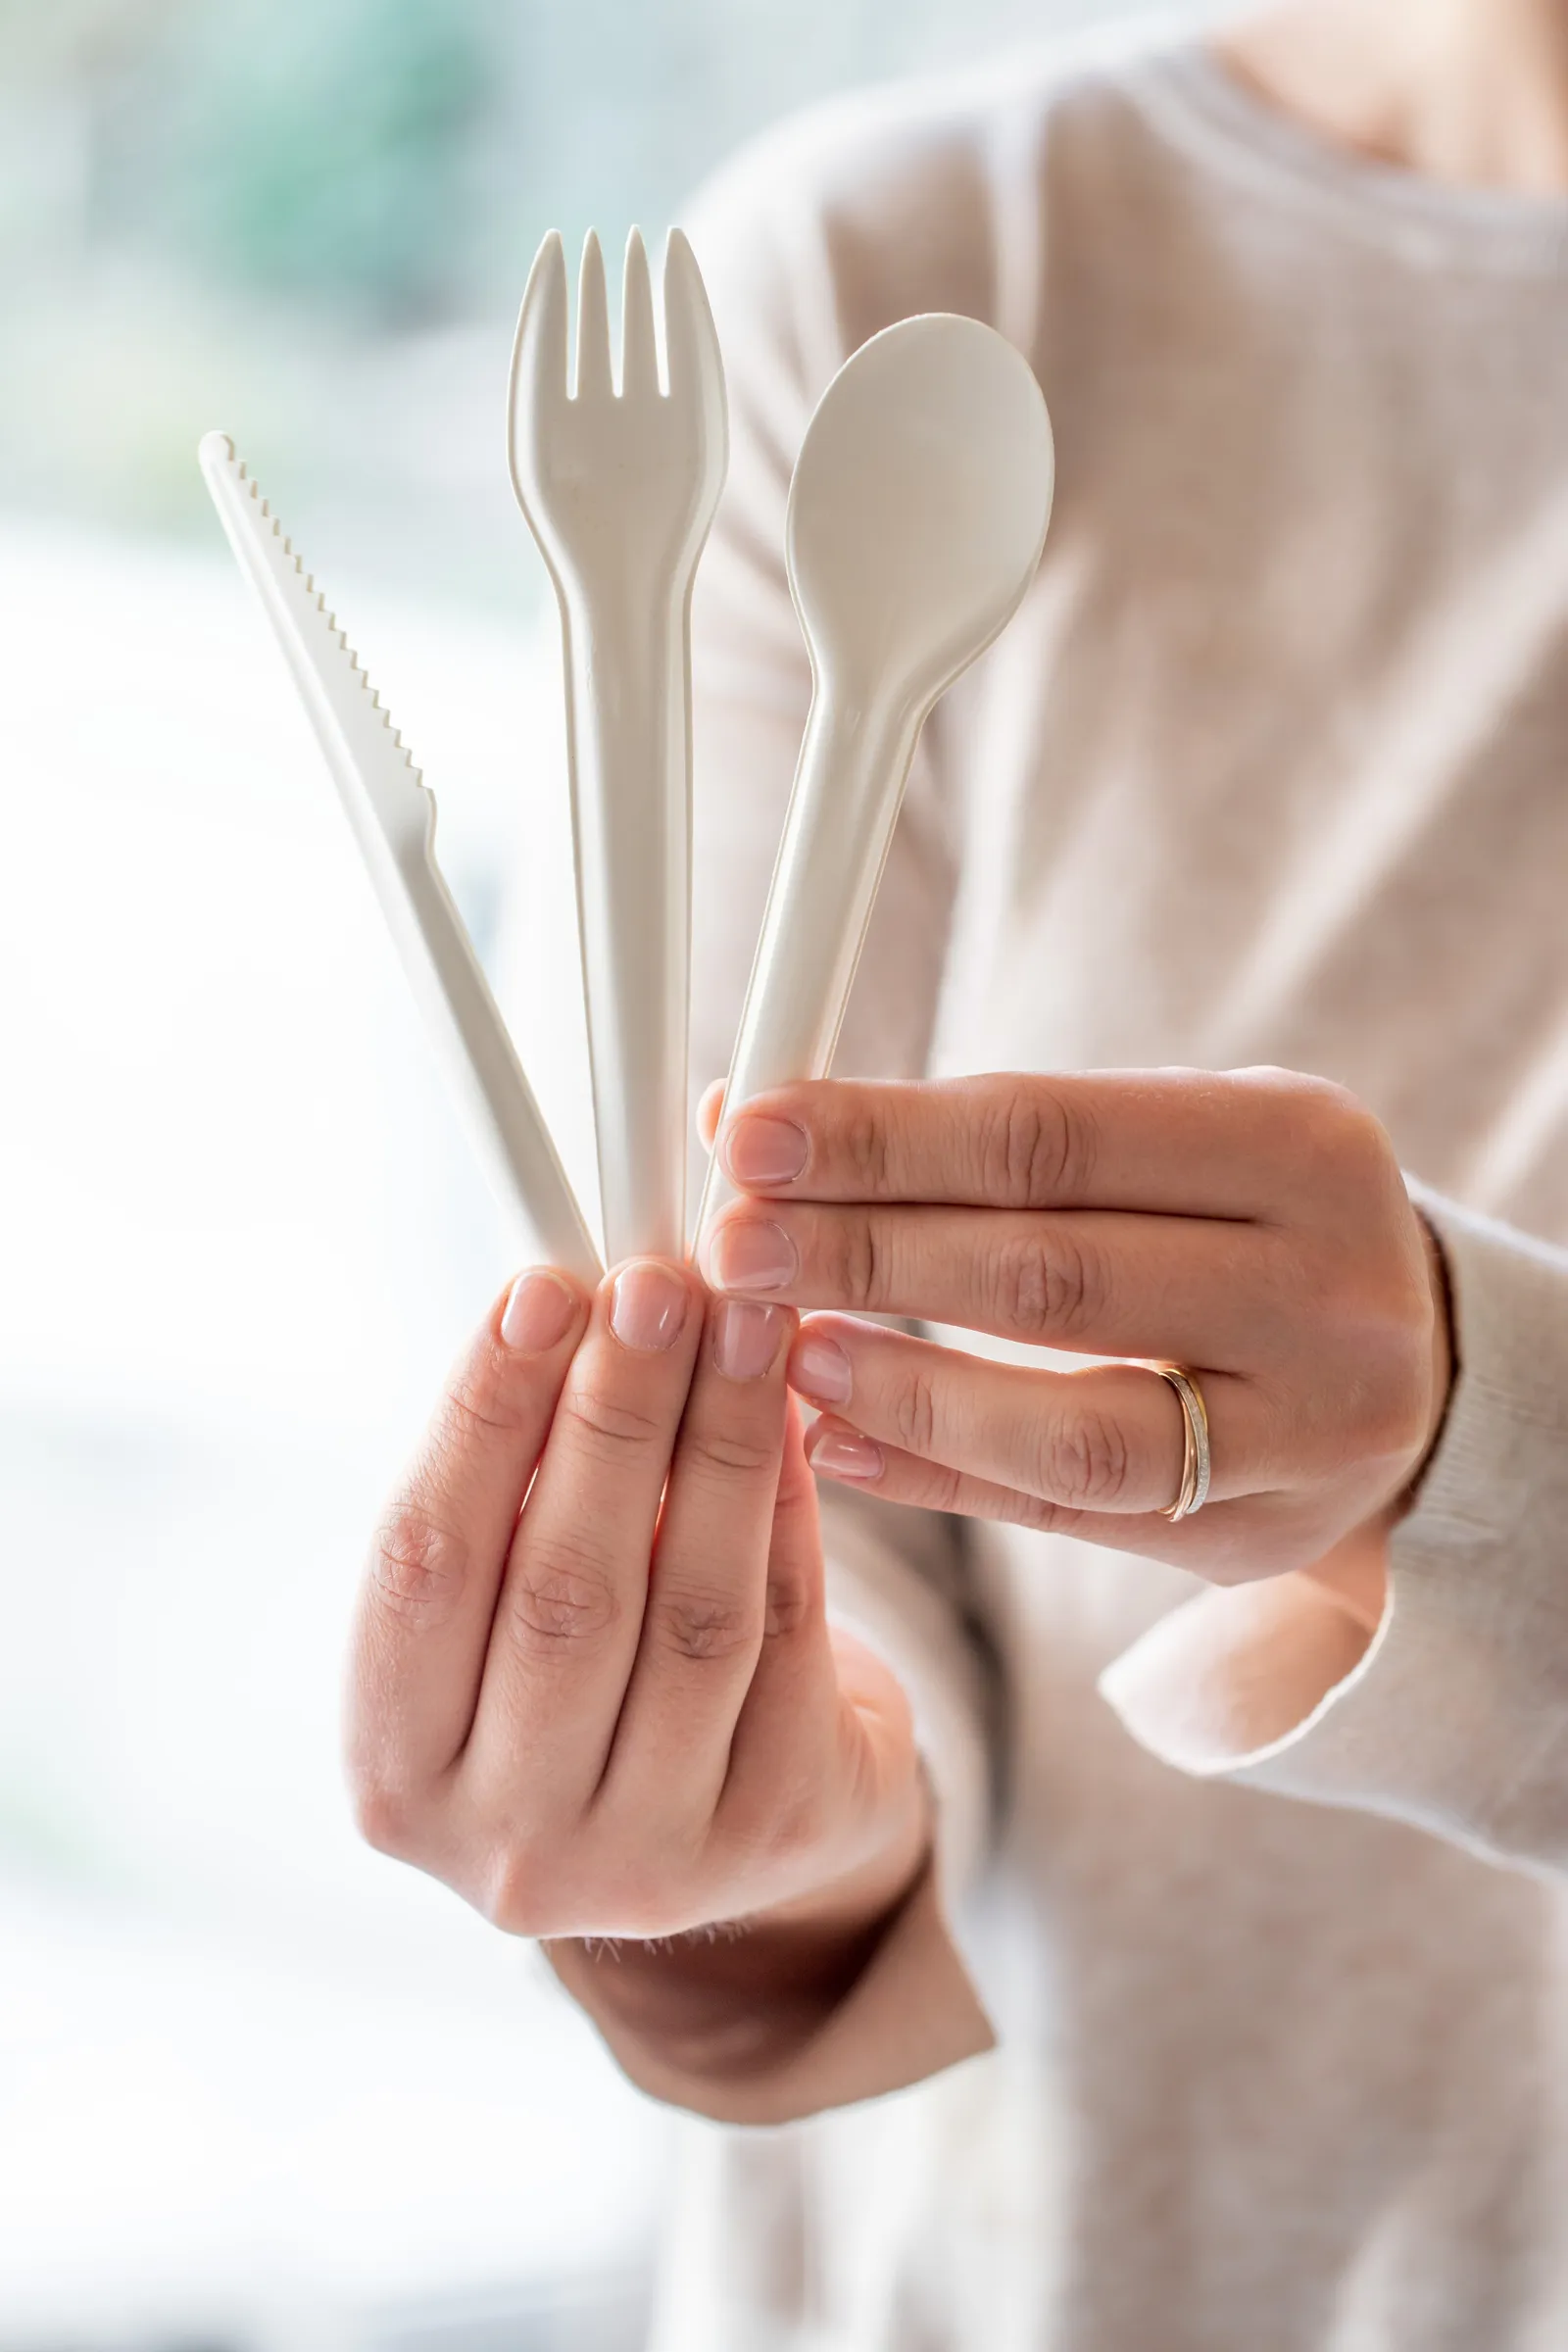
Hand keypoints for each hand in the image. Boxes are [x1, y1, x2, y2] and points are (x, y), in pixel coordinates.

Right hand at [345, 1259, 925, 1968]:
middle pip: (564, 1593)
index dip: (483, 1416)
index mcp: (397, 1774)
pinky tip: (791, 1413)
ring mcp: (648, 1859)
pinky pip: (790, 1637)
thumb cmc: (591, 1681)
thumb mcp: (504, 1607)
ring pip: (694, 1613)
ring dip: (723, 1442)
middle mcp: (511, 1842)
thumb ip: (510, 1487)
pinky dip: (791, 1509)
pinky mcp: (776, 1836)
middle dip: (615, 1414)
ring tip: (744, 1322)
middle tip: (657, 1287)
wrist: (732, 1826)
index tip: (539, 1290)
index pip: (423, 1568)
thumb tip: (572, 1302)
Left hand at [701, 1069, 1451, 1589]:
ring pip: (1074, 1423)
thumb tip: (750, 1119)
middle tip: (732, 1244)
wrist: (1415, 1366)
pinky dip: (944, 1479)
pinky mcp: (1258, 1534)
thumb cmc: (1244, 1224)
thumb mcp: (1169, 1139)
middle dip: (867, 1253)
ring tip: (782, 1355)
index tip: (750, 1133)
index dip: (885, 1139)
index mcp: (1298, 1146)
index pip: (1051, 1136)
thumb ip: (986, 1139)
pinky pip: (1073, 1519)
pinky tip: (837, 1446)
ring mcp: (1306, 1431)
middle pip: (1051, 1272)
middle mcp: (1324, 1288)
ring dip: (906, 1389)